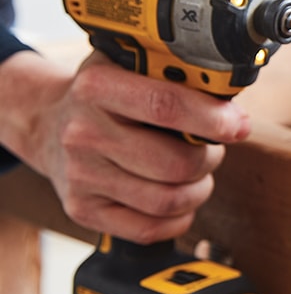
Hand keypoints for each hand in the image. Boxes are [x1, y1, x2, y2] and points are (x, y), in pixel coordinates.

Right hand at [0, 50, 249, 242]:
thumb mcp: (131, 64)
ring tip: (197, 171)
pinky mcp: (82, 210)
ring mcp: (81, 176)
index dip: (212, 119)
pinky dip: (179, 218)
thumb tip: (230, 94)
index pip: (166, 106)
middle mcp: (83, 132)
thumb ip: (175, 72)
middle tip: (213, 147)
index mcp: (97, 86)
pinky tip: (180, 196)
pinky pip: (149, 229)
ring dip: (199, 188)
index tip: (238, 124)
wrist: (49, 124)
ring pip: (168, 200)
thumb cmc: (107, 94)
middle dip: (210, 158)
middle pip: (175, 163)